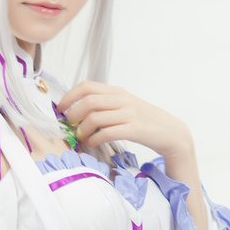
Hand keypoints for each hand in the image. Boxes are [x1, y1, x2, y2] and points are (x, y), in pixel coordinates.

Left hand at [56, 81, 192, 157]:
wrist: (169, 131)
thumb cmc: (142, 120)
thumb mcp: (123, 106)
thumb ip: (104, 105)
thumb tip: (75, 111)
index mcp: (117, 91)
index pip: (87, 86)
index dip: (69, 97)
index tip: (60, 108)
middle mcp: (122, 100)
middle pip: (89, 102)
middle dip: (73, 115)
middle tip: (69, 126)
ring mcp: (129, 114)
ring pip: (96, 118)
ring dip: (83, 130)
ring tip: (81, 137)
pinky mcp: (134, 130)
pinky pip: (108, 133)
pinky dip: (95, 139)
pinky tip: (92, 143)